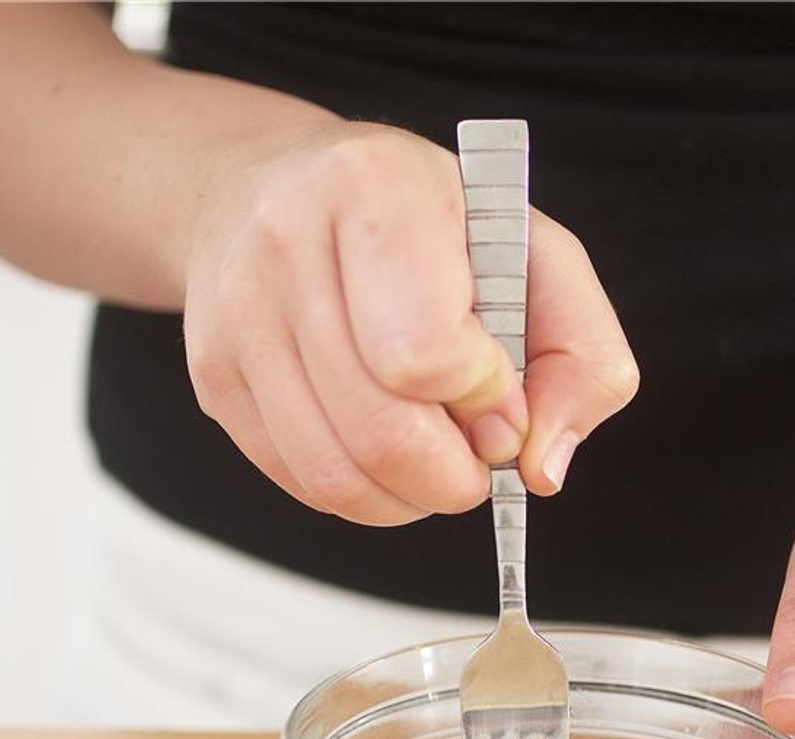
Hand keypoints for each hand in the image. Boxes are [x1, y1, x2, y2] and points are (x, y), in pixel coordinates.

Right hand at [181, 121, 637, 523]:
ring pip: (335, 476)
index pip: (424, 354)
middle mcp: (287, 244)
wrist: (282, 191)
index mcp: (376, 189)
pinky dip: (366, 494)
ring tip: (437, 451)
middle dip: (456, 471)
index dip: (482, 397)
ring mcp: (237, 317)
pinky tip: (387, 449)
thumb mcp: (539, 258)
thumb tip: (541, 466)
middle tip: (478, 445)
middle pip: (382, 432)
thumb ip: (581, 359)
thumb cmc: (431, 228)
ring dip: (412, 495)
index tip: (499, 387)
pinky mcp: (213, 379)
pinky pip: (302, 484)